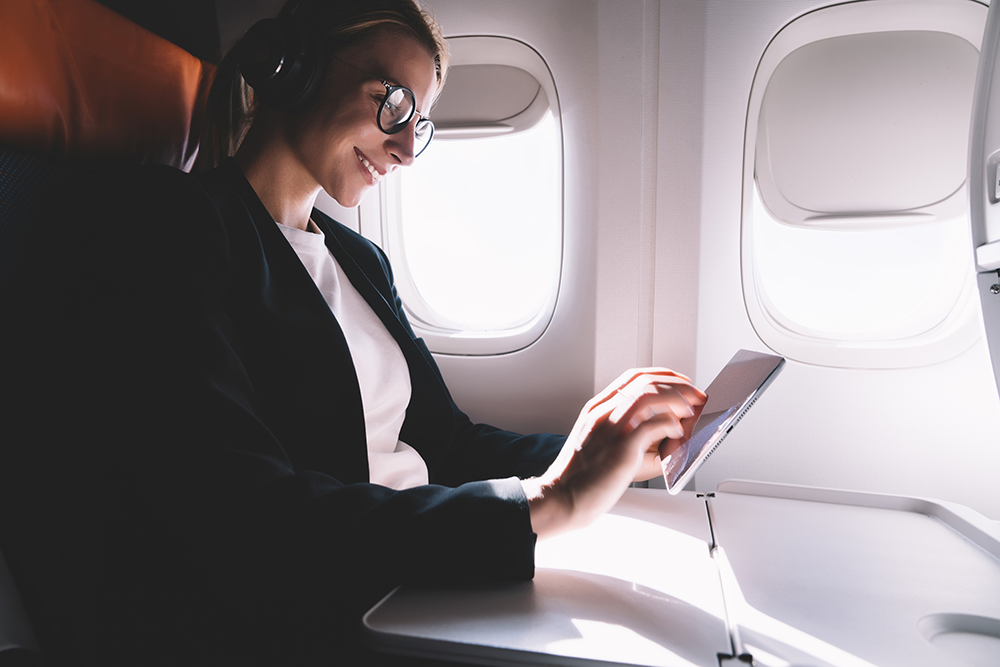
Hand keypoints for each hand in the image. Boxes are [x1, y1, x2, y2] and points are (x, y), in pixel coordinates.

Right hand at [521, 368, 706, 539]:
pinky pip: (654, 425)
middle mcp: (603, 412)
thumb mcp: (603, 443)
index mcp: (598, 408)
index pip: (634, 377)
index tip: (681, 382)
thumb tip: (670, 430)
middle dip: (678, 385)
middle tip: (695, 396)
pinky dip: (671, 425)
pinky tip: (678, 433)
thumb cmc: (583, 477)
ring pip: (650, 394)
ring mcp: (611, 426)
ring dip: (677, 399)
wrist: (564, 497)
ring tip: (690, 411)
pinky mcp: (621, 446)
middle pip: (646, 381)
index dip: (663, 375)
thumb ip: (631, 432)